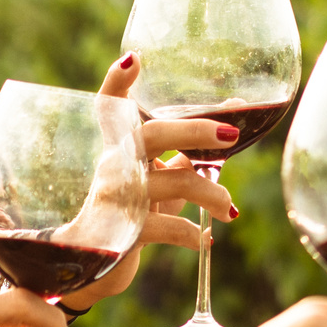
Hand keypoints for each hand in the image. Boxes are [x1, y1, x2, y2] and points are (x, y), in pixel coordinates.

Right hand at [65, 55, 241, 308]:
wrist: (92, 266)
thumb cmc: (133, 212)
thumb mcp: (160, 180)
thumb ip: (188, 154)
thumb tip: (234, 117)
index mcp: (119, 148)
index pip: (110, 107)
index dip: (117, 83)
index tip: (133, 60)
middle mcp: (113, 166)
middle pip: (150, 134)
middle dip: (194, 130)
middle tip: (232, 135)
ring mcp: (116, 198)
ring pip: (173, 183)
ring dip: (210, 194)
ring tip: (228, 209)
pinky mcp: (122, 232)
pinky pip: (167, 227)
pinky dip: (192, 234)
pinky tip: (204, 239)